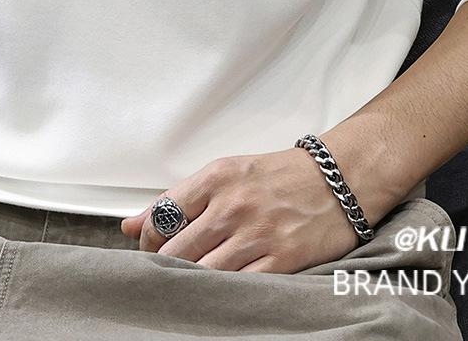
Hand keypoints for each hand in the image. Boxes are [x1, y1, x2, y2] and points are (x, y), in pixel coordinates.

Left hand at [119, 148, 364, 272]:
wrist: (337, 179)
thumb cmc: (278, 176)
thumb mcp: (226, 174)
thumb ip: (178, 199)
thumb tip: (130, 225)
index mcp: (217, 177)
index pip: (163, 214)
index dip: (148, 239)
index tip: (148, 248)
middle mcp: (233, 204)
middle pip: (179, 248)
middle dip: (165, 266)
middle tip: (164, 272)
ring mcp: (257, 233)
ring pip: (205, 272)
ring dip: (190, 283)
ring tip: (187, 286)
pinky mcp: (281, 260)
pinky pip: (239, 286)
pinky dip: (223, 293)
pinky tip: (218, 293)